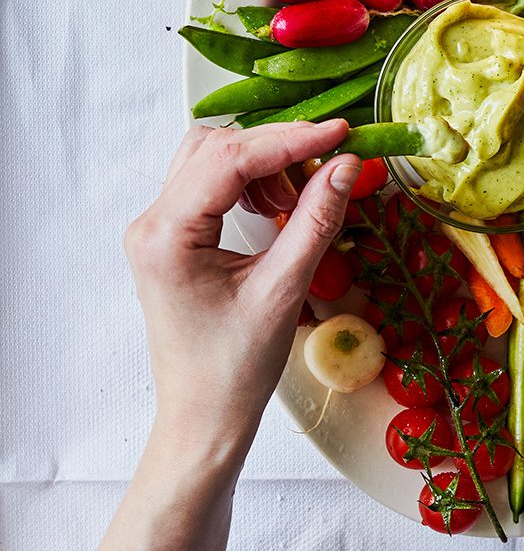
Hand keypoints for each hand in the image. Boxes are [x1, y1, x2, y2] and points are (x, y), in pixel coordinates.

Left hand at [124, 120, 360, 458]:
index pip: (230, 160)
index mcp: (167, 236)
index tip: (339, 132)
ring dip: (261, 163)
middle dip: (276, 147)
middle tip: (327, 159)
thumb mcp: (283, 290)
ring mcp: (159, 228)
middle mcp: (152, 223)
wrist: (204, 418)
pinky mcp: (173, 236)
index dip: (289, 139)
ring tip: (296, 197)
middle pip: (216, 147)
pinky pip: (210, 182)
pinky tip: (275, 207)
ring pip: (210, 157)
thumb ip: (315, 221)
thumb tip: (344, 165)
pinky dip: (249, 181)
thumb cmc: (235, 369)